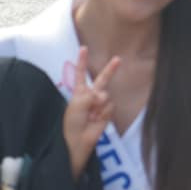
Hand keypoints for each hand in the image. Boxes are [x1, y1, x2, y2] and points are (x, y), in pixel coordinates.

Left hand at [63, 48, 119, 180]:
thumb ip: (89, 95)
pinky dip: (103, 112)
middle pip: (102, 79)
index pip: (81, 74)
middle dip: (110, 70)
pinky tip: (96, 120)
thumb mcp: (76, 105)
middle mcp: (90, 96)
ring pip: (106, 96)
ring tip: (90, 116)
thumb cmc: (72, 123)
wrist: (79, 141)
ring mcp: (99, 104)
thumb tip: (102, 95)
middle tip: (118, 59)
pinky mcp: (107, 113)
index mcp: (79, 92)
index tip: (84, 48)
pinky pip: (110, 106)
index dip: (82, 61)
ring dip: (98, 105)